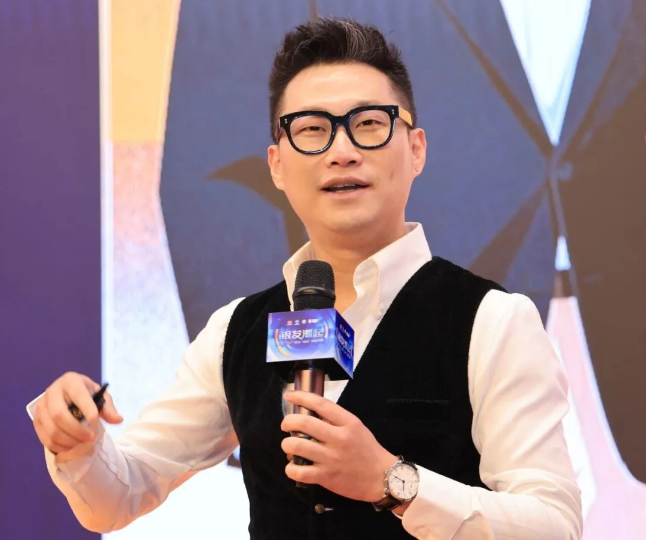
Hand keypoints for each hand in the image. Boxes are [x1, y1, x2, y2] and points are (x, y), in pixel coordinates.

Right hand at [33, 372, 122, 454]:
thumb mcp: (100, 397)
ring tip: (82, 443)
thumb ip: (109, 409)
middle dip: (75, 430)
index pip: (77, 393)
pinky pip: (45, 438)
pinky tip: (71, 446)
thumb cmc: (87, 395)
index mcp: (71, 381)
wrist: (68, 397)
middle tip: (90, 438)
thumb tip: (118, 420)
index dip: (86, 407)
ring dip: (68, 440)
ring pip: (51, 429)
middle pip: (58, 414)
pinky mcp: (36, 420)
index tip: (95, 420)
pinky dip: (59, 446)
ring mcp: (42, 406)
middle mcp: (52, 391)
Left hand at [281, 390, 396, 501]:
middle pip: (304, 423)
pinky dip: (291, 468)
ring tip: (289, 445)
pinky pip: (299, 472)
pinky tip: (294, 466)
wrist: (382, 477)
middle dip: (287, 421)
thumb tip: (310, 412)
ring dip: (286, 444)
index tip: (289, 394)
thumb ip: (335, 419)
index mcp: (347, 423)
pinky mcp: (326, 477)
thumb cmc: (367, 450)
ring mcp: (331, 459)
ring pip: (296, 447)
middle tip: (286, 424)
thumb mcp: (356, 427)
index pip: (320, 404)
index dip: (301, 397)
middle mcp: (338, 439)